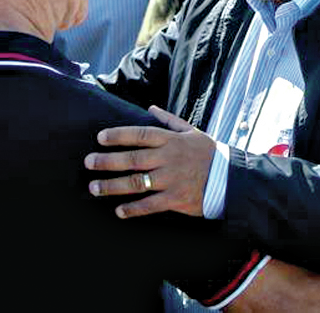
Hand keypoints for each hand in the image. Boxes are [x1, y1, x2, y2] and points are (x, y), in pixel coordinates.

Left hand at [85, 105, 215, 218]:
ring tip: (94, 188)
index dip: (118, 135)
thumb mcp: (192, 131)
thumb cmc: (209, 154)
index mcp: (171, 140)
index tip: (100, 138)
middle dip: (107, 161)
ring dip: (113, 186)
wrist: (231, 180)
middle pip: (132, 158)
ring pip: (137, 182)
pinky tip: (118, 211)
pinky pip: (150, 205)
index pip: (140, 134)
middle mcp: (169, 158)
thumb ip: (169, 120)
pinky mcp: (175, 199)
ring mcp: (171, 179)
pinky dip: (133, 209)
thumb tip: (150, 108)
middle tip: (88, 163)